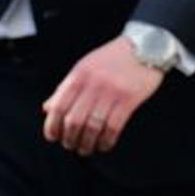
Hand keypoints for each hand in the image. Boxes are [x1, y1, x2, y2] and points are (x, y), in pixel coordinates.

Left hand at [42, 36, 164, 154]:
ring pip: (92, 127)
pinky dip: (107, 140)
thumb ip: (66, 87)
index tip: (53, 136)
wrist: (146, 46)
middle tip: (70, 145)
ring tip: (86, 149)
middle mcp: (93, 84)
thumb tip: (48, 107)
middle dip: (69, 138)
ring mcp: (111, 92)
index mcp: (79, 75)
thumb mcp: (85, 67)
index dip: (52, 126)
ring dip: (87, 143)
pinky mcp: (129, 100)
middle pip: (74, 120)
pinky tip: (105, 144)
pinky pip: (113, 127)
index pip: (59, 106)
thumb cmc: (114, 57)